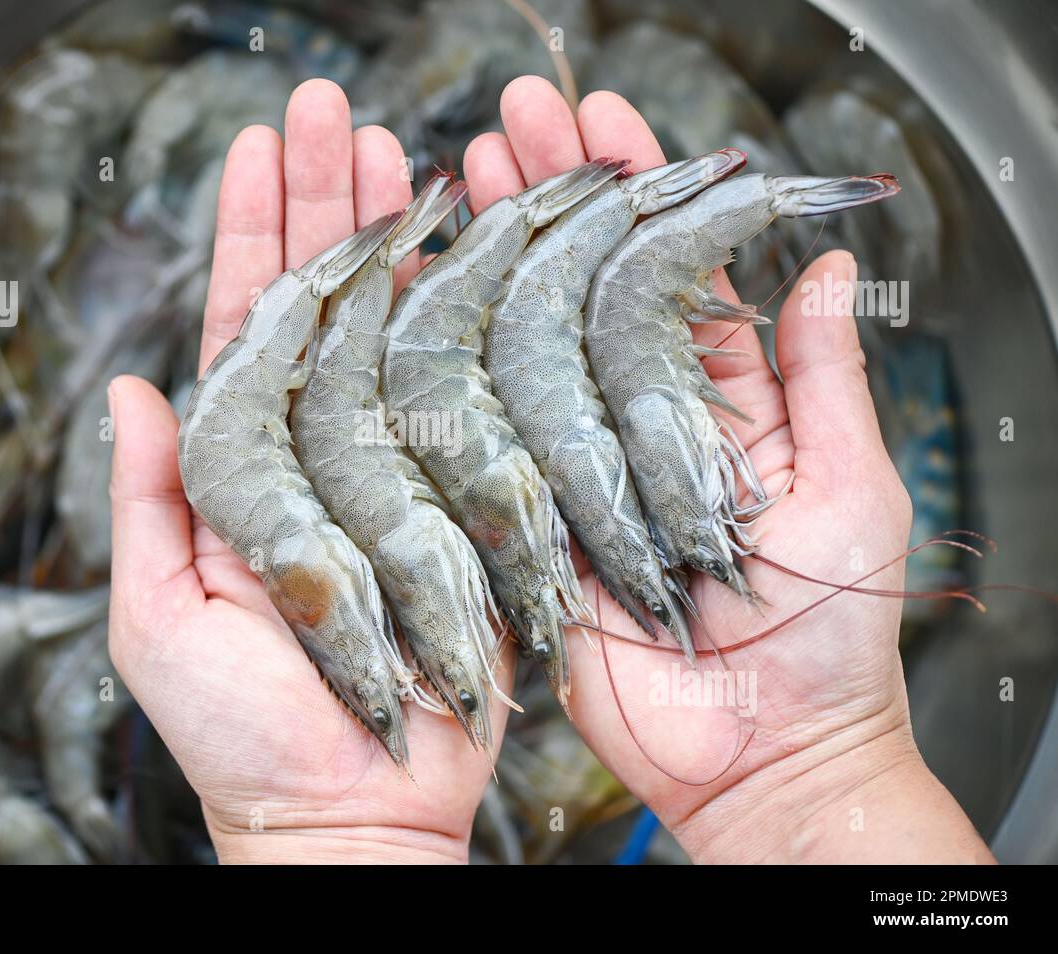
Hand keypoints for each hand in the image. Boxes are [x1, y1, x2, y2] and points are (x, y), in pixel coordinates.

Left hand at [106, 79, 512, 863]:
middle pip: (323, 303)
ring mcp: (397, 468)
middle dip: (327, 204)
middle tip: (337, 109)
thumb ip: (144, 503)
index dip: (249, 233)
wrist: (345, 810)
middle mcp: (321, 449)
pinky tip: (480, 260)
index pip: (244, 324)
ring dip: (401, 243)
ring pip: (398, 332)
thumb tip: (127, 393)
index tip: (259, 146)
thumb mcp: (154, 620)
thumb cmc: (240, 735)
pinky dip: (475, 329)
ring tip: (407, 154)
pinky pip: (469, 402)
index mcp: (243, 465)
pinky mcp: (464, 501)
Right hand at [466, 77, 992, 862]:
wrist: (758, 753)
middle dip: (549, 202)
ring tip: (460, 179)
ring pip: (521, 345)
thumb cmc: (826, 635)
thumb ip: (821, 377)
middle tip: (515, 119)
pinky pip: (480, 437)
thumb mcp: (849, 487)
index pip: (663, 274)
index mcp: (713, 403)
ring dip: (492, 262)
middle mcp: (631, 422)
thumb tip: (830, 263)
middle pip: (579, 291)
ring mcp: (572, 467)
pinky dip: (448, 367)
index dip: (636, 198)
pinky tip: (417, 299)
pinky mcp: (524, 522)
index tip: (606, 123)